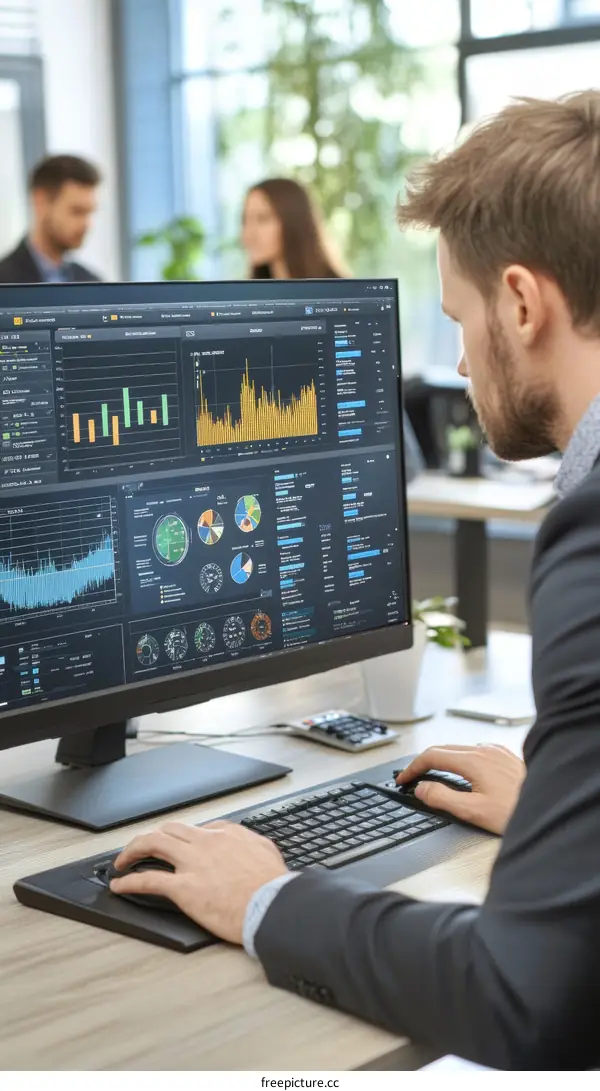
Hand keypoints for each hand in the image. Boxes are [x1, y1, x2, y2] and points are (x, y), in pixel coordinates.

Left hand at [110, 820, 288, 943]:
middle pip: (168, 830)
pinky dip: (129, 881)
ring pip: (152, 844)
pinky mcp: (183, 888)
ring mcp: (192, 864)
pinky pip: (147, 880)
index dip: (182, 839)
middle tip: (141, 848)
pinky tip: (120, 885)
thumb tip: (245, 844)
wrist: (272, 905)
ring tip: (123, 861)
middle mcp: (205, 843)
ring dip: (133, 850)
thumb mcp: (265, 851)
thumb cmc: (273, 885)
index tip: (177, 848)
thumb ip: (250, 843)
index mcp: (225, 834)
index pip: (196, 829)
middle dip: (151, 836)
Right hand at [396, 744, 525, 834]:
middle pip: (444, 749)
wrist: (549, 807)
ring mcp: (497, 752)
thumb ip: (443, 798)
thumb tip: (422, 789)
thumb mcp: (474, 811)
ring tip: (433, 776)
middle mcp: (485, 750)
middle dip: (424, 762)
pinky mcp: (507, 757)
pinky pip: (476, 752)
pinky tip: (464, 774)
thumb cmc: (517, 812)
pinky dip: (461, 760)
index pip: (432, 755)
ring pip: (460, 749)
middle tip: (412, 778)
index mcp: (474, 760)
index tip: (403, 778)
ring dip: (443, 760)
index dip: (413, 767)